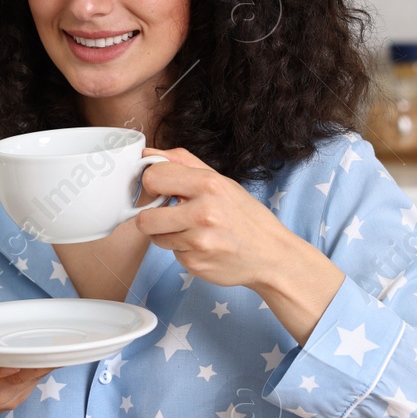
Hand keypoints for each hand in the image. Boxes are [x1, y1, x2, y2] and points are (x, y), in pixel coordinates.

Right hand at [0, 275, 54, 417]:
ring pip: (26, 381)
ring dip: (44, 365)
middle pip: (13, 376)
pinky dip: (41, 370)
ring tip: (62, 347)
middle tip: (56, 345)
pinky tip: (53, 357)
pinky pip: (30, 386)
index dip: (4, 366)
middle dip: (34, 362)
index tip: (22, 355)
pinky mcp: (11, 404)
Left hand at [134, 146, 345, 342]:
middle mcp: (203, 213)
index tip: (159, 190)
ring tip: (191, 231)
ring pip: (155, 237)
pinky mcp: (195, 263)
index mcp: (208, 184)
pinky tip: (202, 246)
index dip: (152, 184)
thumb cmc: (245, 216)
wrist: (271, 255)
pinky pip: (171, 253)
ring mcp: (198, 242)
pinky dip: (183, 250)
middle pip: (145, 218)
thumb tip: (148, 154)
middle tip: (169, 214)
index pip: (153, 176)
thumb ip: (184, 163)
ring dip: (167, 234)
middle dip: (152, 216)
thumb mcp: (222, 181)